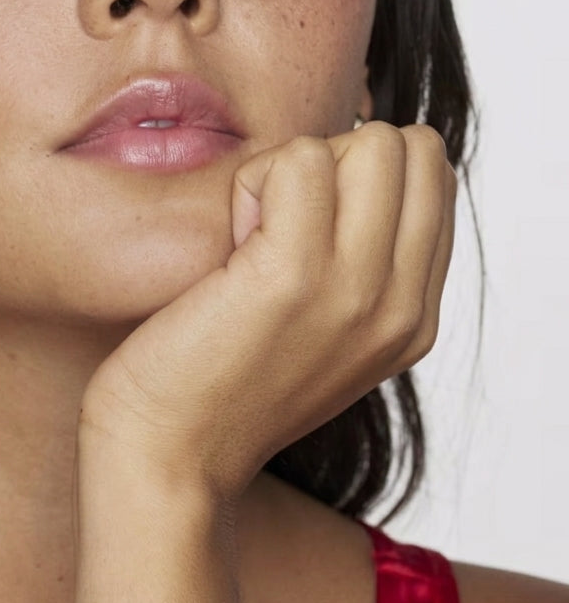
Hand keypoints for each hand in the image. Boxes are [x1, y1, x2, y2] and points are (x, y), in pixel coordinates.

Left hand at [79, 122, 457, 496]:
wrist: (167, 459)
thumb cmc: (217, 391)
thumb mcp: (319, 340)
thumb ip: (361, 271)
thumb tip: (357, 165)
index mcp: (413, 321)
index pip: (433, 182)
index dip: (359, 183)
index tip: (301, 239)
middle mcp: (401, 308)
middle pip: (411, 151)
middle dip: (338, 163)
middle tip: (276, 231)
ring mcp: (356, 291)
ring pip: (369, 143)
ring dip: (294, 171)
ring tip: (249, 242)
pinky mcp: (293, 276)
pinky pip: (298, 160)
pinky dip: (252, 183)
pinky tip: (226, 248)